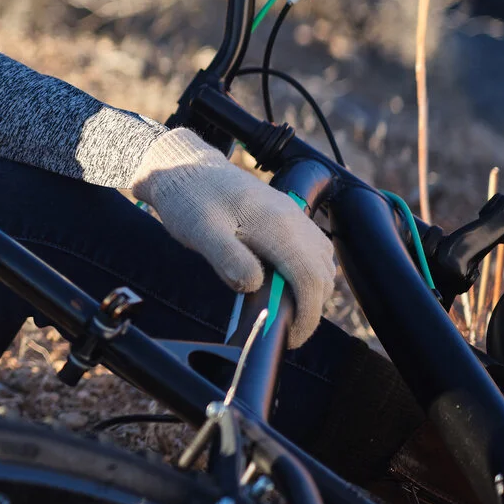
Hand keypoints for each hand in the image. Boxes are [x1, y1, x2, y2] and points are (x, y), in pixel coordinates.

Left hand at [130, 126, 335, 346]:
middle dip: (310, 308)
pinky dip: (308, 270)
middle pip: (322, 274)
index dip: (307, 315)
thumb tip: (254, 286)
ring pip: (321, 261)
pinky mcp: (284, 214)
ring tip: (286, 310)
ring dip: (312, 289)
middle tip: (286, 330)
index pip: (310, 279)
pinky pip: (311, 248)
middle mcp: (293, 219)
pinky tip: (284, 282)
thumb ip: (229, 259)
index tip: (291, 338)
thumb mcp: (201, 232)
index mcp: (277, 225)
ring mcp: (291, 214)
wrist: (181, 165)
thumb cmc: (188, 198)